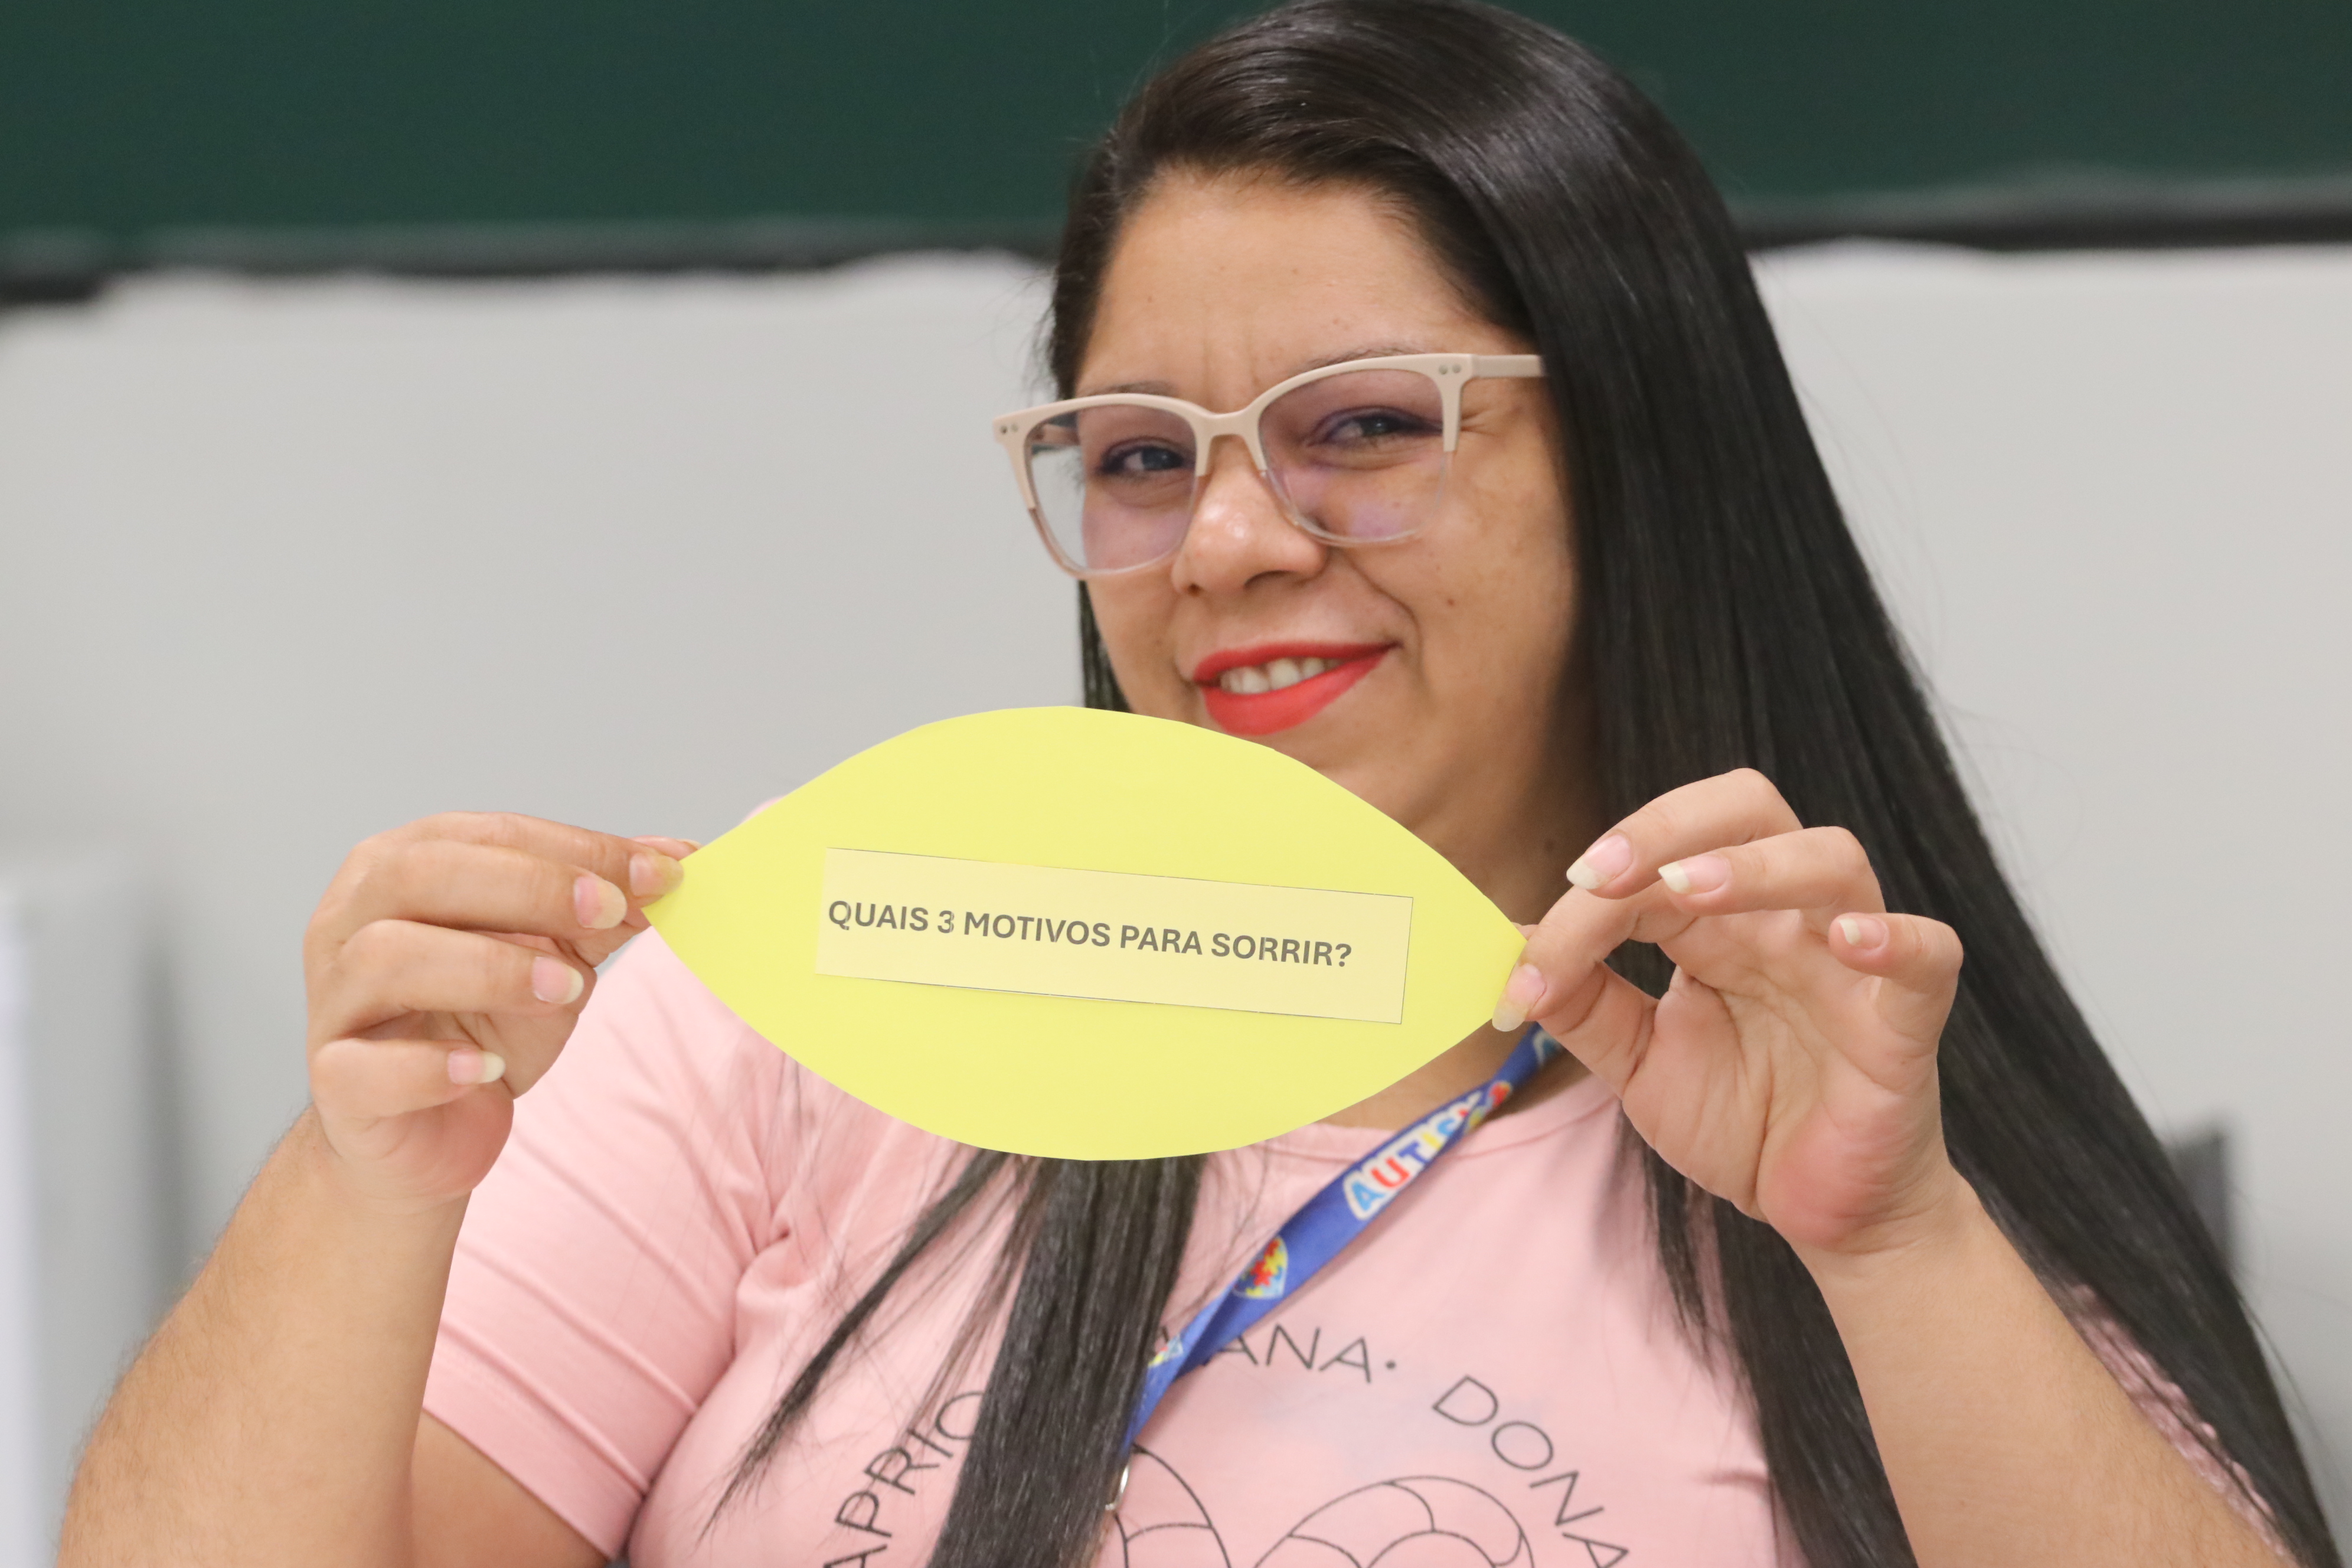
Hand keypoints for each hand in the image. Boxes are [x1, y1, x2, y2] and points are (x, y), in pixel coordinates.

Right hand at [302, 814, 694, 1213]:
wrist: (427, 1138)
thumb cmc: (482, 1030)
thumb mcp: (554, 960)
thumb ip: (599, 911)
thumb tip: (668, 859)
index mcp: (402, 868)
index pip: (488, 835)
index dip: (576, 848)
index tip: (660, 869)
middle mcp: (350, 920)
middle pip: (421, 874)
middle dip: (529, 888)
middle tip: (609, 913)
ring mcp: (334, 1000)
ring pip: (387, 956)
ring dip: (489, 966)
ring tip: (567, 990)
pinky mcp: (332, 1081)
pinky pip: (362, 1066)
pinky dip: (428, 1066)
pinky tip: (485, 1070)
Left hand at [1494, 770, 1966, 1264]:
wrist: (1823, 1212)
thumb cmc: (1744, 1120)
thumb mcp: (1640, 1062)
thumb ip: (1582, 1003)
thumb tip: (1509, 947)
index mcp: (1718, 921)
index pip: (1654, 861)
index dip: (1589, 893)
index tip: (1528, 957)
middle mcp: (1784, 920)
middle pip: (1749, 810)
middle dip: (1666, 826)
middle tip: (1598, 874)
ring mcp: (1851, 962)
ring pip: (1831, 860)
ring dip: (1756, 865)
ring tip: (1689, 889)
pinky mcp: (1905, 1019)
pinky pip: (1929, 953)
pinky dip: (1895, 938)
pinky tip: (1850, 942)